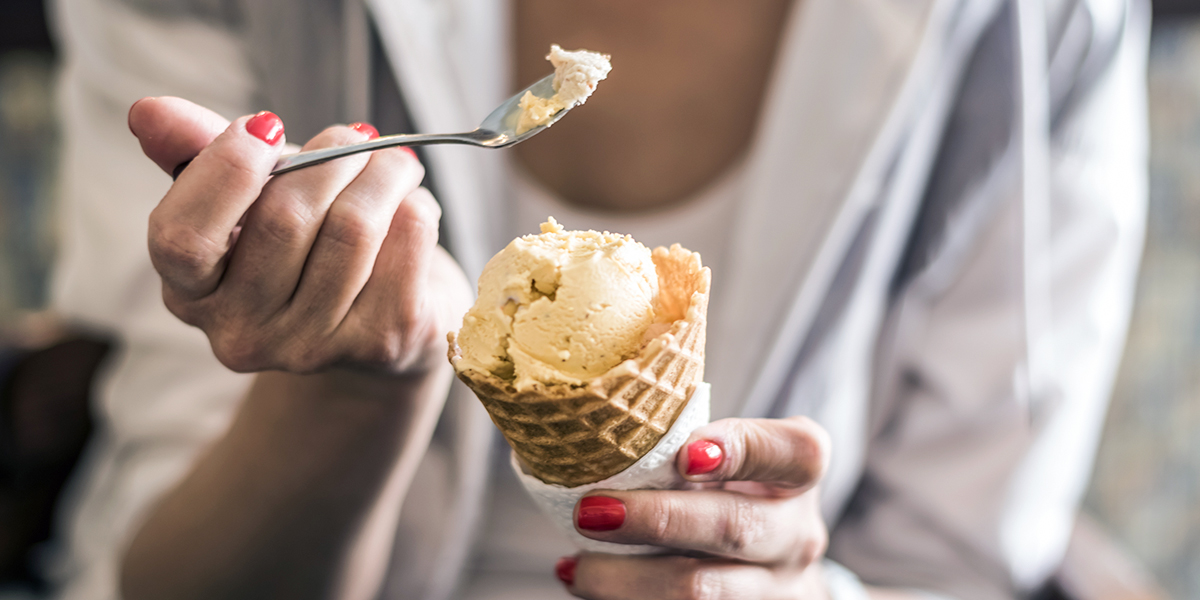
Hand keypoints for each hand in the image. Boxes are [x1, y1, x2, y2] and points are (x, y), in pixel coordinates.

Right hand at [129, 97, 470, 375]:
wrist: (385, 320)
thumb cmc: (308, 244)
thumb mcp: (249, 197)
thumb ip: (197, 154)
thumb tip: (147, 112)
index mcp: (191, 293)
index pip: (182, 238)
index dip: (224, 171)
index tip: (266, 124)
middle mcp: (241, 333)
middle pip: (283, 219)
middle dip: (329, 157)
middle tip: (356, 136)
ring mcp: (311, 348)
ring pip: (352, 228)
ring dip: (383, 174)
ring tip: (394, 162)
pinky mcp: (380, 344)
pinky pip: (405, 244)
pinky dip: (416, 208)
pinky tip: (412, 206)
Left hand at [562, 417, 832, 599]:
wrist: (766, 568)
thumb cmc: (730, 492)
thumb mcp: (732, 461)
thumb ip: (692, 444)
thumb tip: (603, 431)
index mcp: (799, 473)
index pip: (795, 452)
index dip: (742, 449)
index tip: (683, 454)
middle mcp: (797, 533)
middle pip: (735, 528)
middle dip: (656, 520)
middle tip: (591, 512)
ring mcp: (778, 588)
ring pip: (704, 590)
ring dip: (629, 579)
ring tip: (577, 566)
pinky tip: (586, 587)